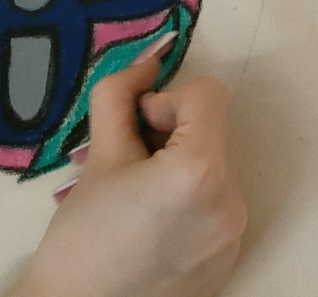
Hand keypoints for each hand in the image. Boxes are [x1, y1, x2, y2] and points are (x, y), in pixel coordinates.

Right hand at [14, 49, 244, 296]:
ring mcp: (235, 236)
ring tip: (138, 201)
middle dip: (170, 138)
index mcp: (202, 169)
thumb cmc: (83, 233)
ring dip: (179, 171)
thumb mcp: (99, 153)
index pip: (209, 94)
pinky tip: (153, 230)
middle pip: (210, 134)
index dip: (168, 101)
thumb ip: (121, 92)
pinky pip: (216, 208)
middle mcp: (231, 202)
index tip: (138, 130)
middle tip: (129, 168)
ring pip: (212, 170)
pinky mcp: (230, 260)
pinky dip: (190, 206)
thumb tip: (152, 58)